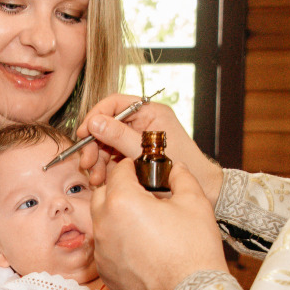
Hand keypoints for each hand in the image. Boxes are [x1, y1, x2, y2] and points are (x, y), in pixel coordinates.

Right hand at [75, 94, 222, 201]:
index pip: (116, 103)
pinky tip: (102, 179)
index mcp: (150, 111)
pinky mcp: (135, 154)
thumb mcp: (146, 150)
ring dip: (98, 160)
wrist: (205, 186)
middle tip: (87, 161)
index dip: (96, 115)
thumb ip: (120, 136)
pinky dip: (106, 168)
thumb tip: (95, 123)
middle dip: (94, 144)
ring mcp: (138, 138)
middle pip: (107, 125)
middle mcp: (143, 122)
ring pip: (108, 143)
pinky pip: (114, 156)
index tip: (84, 132)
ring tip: (96, 177)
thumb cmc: (185, 165)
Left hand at [90, 155, 226, 289]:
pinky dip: (118, 242)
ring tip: (144, 223)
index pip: (118, 170)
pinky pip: (106, 247)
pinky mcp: (105, 272)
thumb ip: (181, 177)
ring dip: (117, 216)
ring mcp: (102, 251)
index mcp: (122, 202)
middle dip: (119, 189)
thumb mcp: (195, 202)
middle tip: (143, 196)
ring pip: (102, 222)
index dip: (132, 167)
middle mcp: (104, 225)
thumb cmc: (194, 252)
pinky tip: (141, 247)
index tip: (142, 170)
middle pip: (103, 194)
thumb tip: (175, 169)